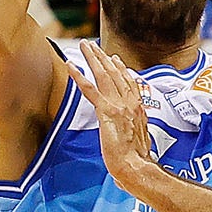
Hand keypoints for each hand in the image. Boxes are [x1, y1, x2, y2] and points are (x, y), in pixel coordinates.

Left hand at [69, 46, 167, 202]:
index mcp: (138, 109)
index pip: (129, 83)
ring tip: (85, 46)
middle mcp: (130, 102)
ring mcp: (118, 105)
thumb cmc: (137, 161)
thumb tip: (132, 137)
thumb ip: (134, 132)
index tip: (115, 59)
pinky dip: (79, 76)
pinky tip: (70, 65)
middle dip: (104, 57)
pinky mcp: (106, 112)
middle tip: (94, 45)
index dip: (120, 69)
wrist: (136, 166)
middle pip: (115, 73)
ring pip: (104, 75)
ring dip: (93, 58)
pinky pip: (90, 89)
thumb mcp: (140, 141)